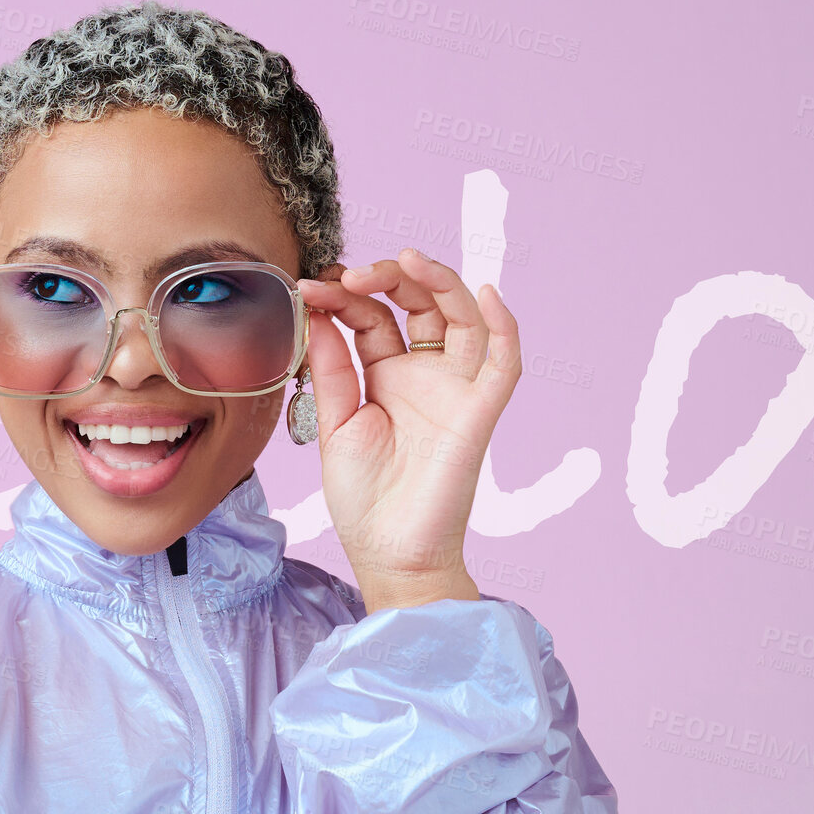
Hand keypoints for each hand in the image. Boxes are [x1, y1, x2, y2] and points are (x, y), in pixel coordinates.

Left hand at [296, 248, 521, 611]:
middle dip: (387, 278)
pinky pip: (504, 362)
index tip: (308, 287)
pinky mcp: (480, 412)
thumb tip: (317, 311)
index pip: (373, 316)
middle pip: (418, 304)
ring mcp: (455, 390)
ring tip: (404, 261)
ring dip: (438, 283)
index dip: (344, 296)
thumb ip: (331, 368)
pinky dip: (504, 325)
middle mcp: (423, 375)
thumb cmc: (363, 497)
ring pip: (462, 318)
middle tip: (348, 274)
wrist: (388, 552)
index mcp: (385, 375)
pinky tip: (485, 294)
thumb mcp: (334, 422)